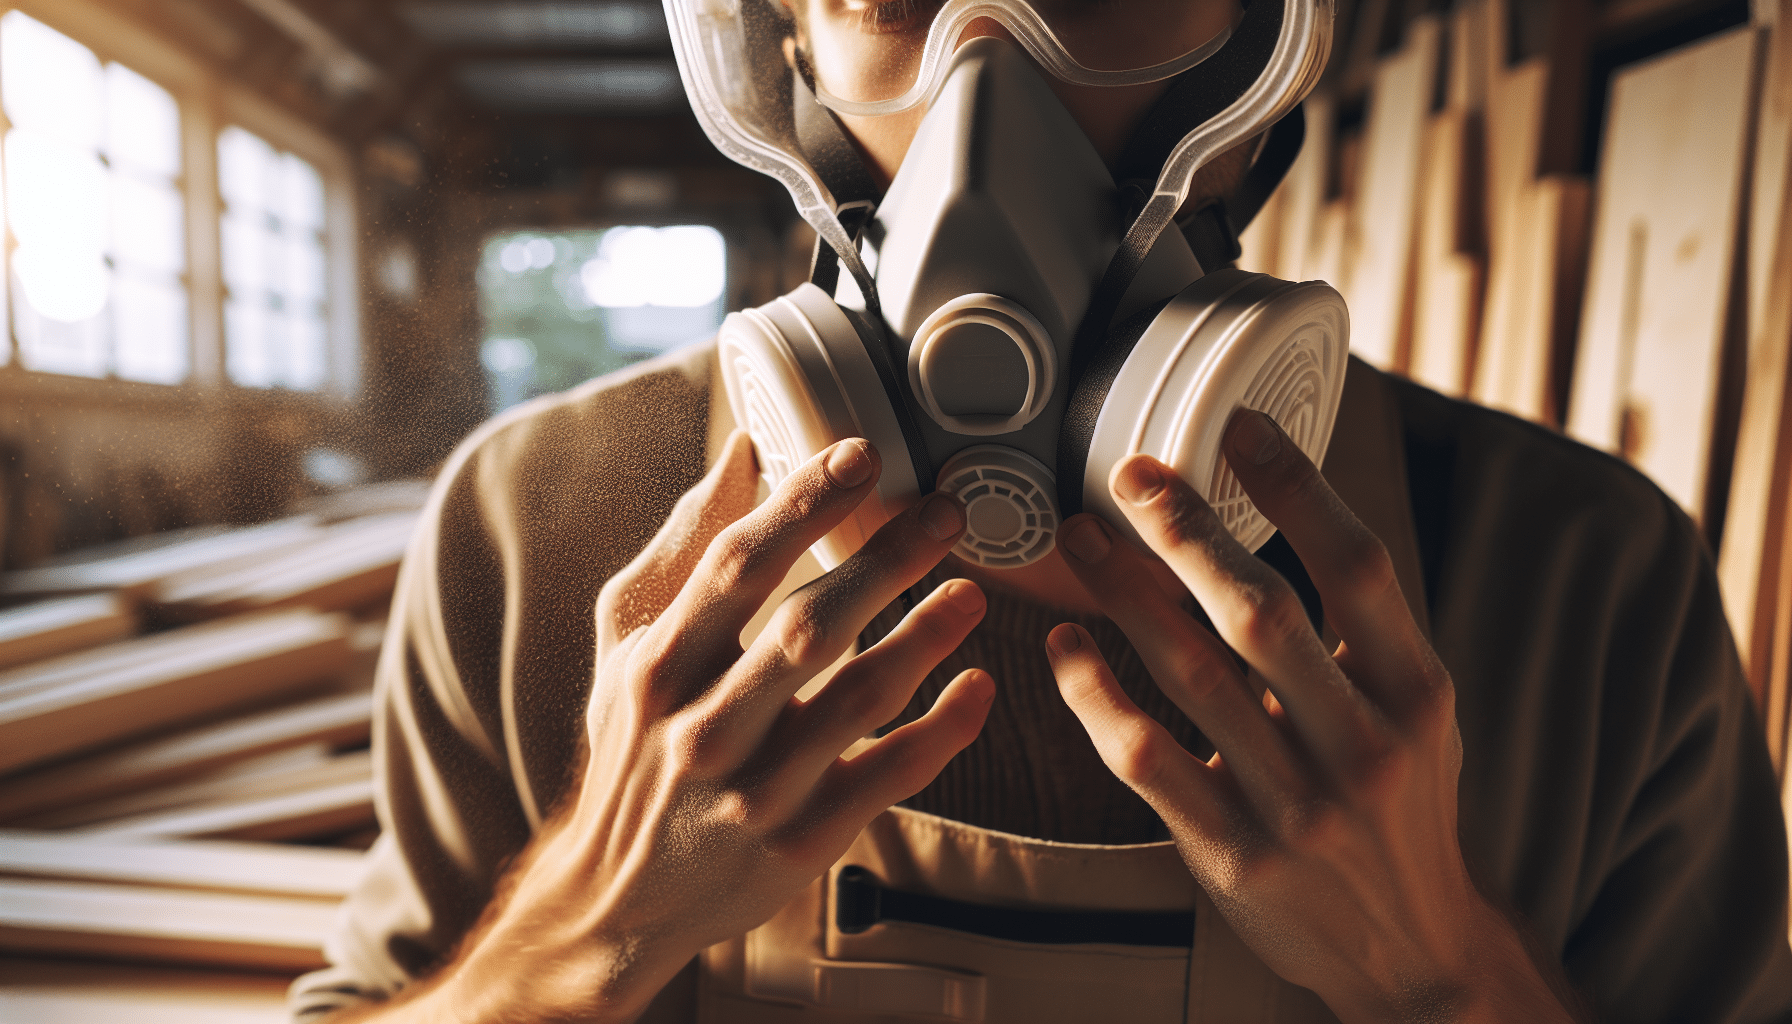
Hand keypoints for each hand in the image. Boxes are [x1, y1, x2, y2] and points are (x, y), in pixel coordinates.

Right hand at [424, 432, 992, 1023]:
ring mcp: (755, 790)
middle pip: (807, 628)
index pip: (736, 568)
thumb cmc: (632, 747)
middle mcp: (704, 726)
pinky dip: (941, 731)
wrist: (615, 897)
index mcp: (660, 665)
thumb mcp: (628, 644)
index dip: (802, 504)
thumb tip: (741, 451)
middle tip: (945, 511)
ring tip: (973, 590)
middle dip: (884, 561)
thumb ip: (682, 547)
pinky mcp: (801, 843)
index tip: (860, 452)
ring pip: (856, 701)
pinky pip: (886, 778)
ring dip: (923, 639)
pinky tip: (978, 685)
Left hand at [1045, 410, 1579, 1022]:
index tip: (1239, 425)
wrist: (1416, 951)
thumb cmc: (1402, 807)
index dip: (1298, 486)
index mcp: (1417, 692)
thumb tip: (1287, 508)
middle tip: (1131, 474)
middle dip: (1188, 532)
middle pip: (1261, 612)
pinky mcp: (1233, 852)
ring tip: (1078, 537)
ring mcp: (1296, 802)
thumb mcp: (1417, 715)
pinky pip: (1146, 758)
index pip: (1357, 567)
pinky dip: (1095, 696)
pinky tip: (1066, 647)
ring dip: (1125, 594)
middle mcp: (1362, 743)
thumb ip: (1360, 632)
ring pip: (1191, 675)